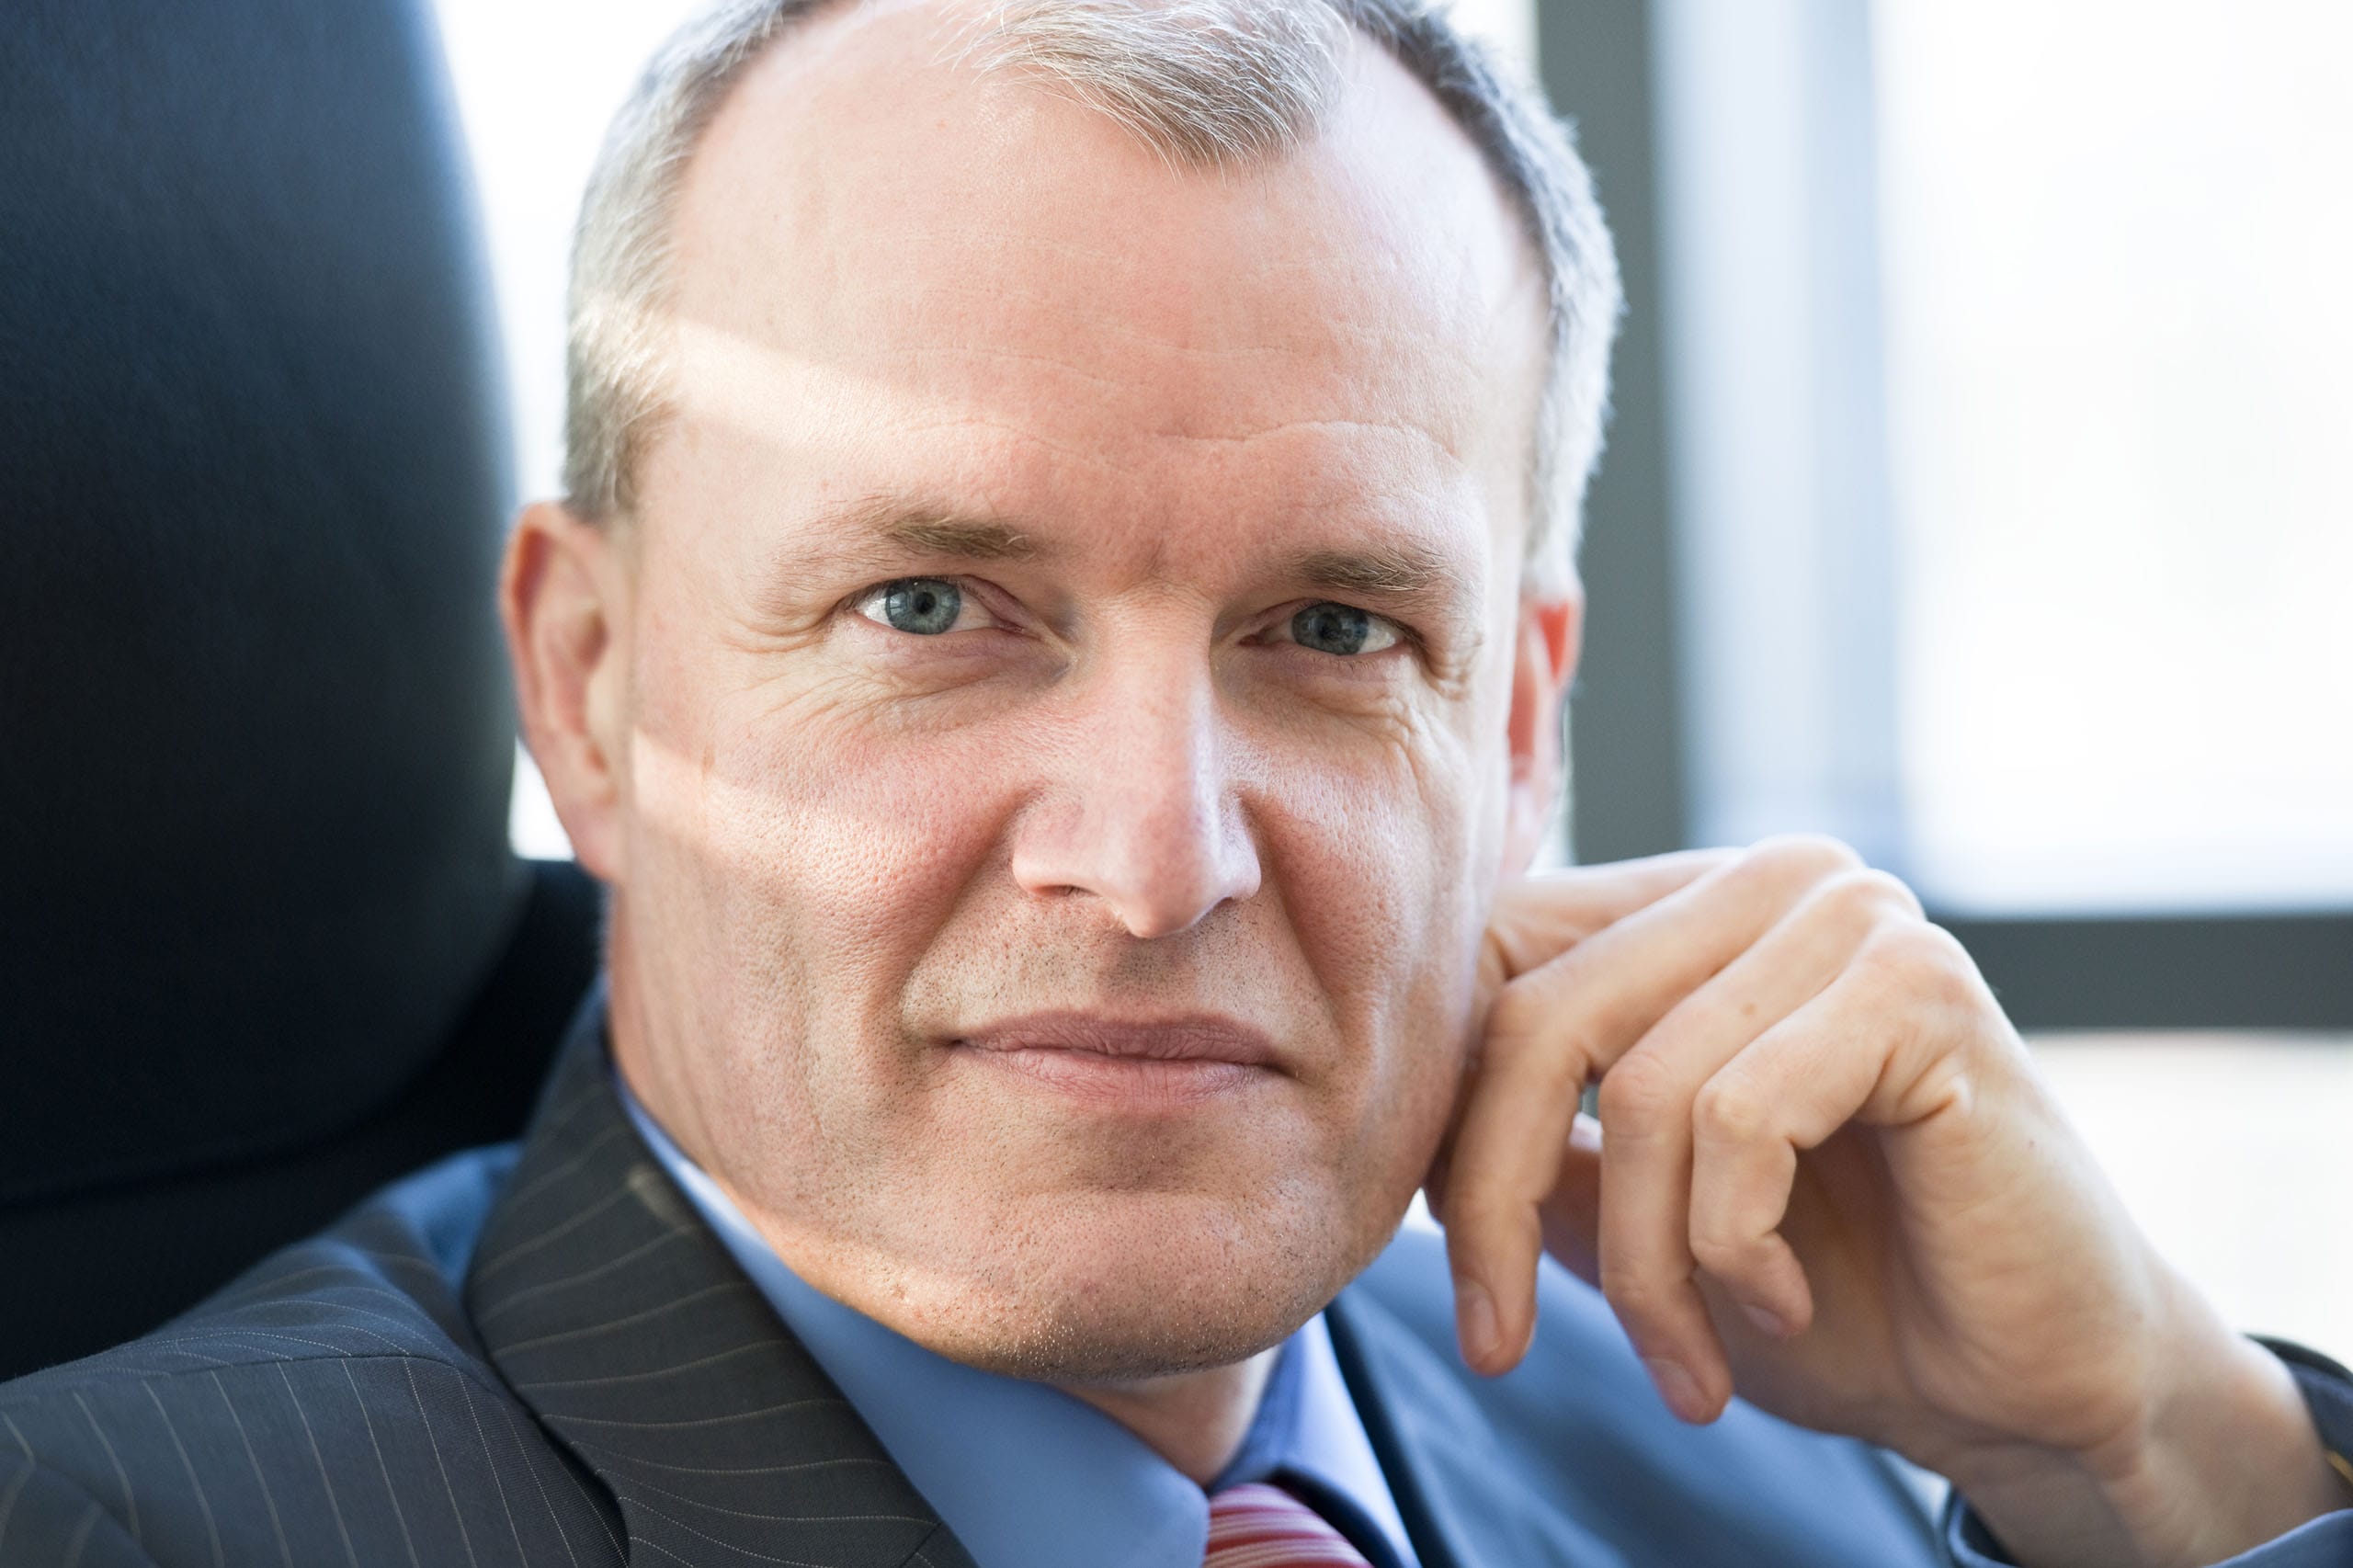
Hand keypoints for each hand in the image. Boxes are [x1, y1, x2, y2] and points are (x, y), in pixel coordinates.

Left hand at [1428, 837, 2350, 1567]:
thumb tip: (1402, 1129)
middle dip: (1496, 1206)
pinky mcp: (1921, 984)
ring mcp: (1850, 916)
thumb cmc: (1836, 1299)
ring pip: (1640, 1089)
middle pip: (1541, 1019)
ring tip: (1686, 1365)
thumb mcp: (1635, 1222)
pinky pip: (1741, 1117)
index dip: (1443, 1116)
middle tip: (1498, 1345)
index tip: (1444, 1266)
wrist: (2028, 1385)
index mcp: (1689, 912)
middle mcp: (1765, 882)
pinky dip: (1733, 1245)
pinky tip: (1783, 1298)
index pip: (1495, 959)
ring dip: (1641, 1268)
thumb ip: (1536, 1149)